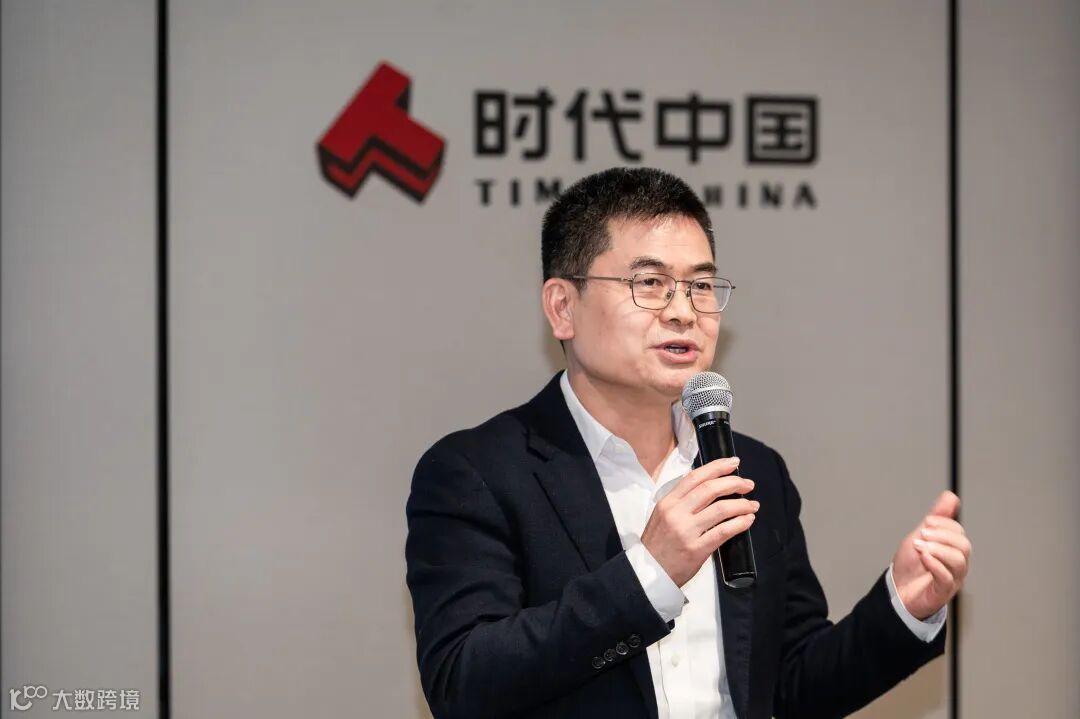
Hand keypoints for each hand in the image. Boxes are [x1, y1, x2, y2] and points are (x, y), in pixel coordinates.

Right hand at [640, 456, 758, 586]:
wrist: (648, 573)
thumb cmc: (657, 546)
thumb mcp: (661, 516)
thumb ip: (681, 503)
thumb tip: (709, 489)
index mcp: (667, 502)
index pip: (695, 477)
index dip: (717, 467)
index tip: (733, 463)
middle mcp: (676, 513)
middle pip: (710, 489)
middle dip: (734, 483)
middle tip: (748, 484)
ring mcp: (686, 531)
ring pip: (720, 509)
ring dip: (741, 504)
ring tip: (752, 505)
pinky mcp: (696, 549)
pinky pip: (723, 531)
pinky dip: (739, 523)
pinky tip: (747, 520)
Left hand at [891, 491, 970, 619]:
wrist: (897, 591)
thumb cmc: (911, 565)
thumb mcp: (921, 536)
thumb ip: (937, 518)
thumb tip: (950, 496)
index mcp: (952, 550)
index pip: (959, 533)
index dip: (944, 524)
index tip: (927, 522)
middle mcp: (956, 565)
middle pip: (963, 547)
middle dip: (942, 536)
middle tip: (922, 534)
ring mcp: (952, 579)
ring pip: (959, 561)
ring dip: (938, 549)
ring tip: (920, 546)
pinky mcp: (942, 592)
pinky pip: (947, 578)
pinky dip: (935, 564)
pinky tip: (924, 557)